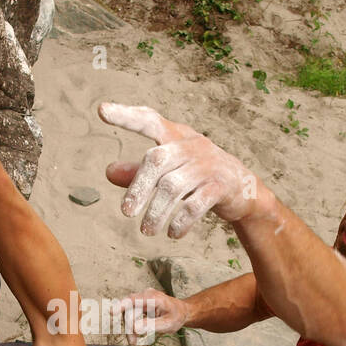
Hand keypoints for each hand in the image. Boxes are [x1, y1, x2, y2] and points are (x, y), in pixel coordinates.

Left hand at [98, 102, 262, 236]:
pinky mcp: (221, 186)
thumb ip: (139, 172)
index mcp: (176, 136)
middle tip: (126, 212)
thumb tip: (108, 172)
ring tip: (146, 231)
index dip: (127, 116)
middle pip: (156, 160)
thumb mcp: (169, 172)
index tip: (102, 111)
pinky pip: (195, 205)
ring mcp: (208, 165)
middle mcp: (191, 146)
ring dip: (156, 212)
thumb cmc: (198, 177)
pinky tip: (173, 234)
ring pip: (173, 187)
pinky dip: (180, 221)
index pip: (149, 121)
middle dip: (139, 188)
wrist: (244, 191)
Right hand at [109, 288, 189, 345]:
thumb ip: (151, 325)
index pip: (133, 300)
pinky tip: (136, 334)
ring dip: (130, 328)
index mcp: (153, 297)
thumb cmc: (176, 316)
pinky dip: (133, 325)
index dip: (121, 306)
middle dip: (130, 326)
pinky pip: (132, 314)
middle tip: (133, 341)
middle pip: (129, 310)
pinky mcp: (140, 304)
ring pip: (129, 313)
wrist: (181, 312)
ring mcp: (142, 299)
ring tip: (134, 341)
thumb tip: (135, 328)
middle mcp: (145, 295)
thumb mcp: (167, 324)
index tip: (112, 312)